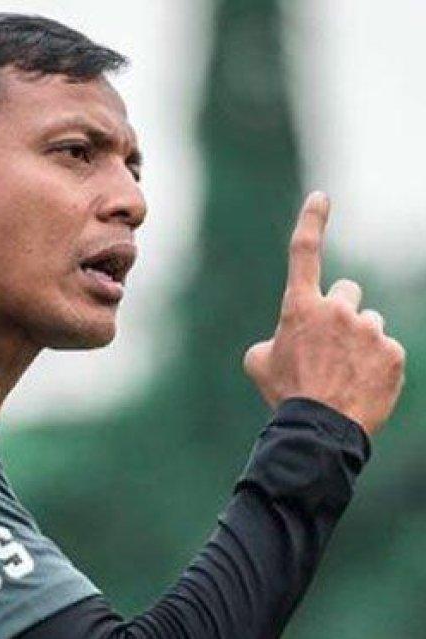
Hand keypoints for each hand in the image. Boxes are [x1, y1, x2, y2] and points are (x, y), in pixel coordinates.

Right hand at [243, 192, 404, 435]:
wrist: (320, 429)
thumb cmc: (285, 394)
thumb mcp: (260, 362)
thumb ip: (276, 337)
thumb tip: (288, 338)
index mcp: (299, 307)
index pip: (304, 252)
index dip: (312, 220)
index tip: (322, 196)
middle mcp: (337, 310)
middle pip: (348, 292)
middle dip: (341, 311)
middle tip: (331, 344)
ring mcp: (369, 330)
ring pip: (369, 323)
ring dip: (360, 341)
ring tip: (345, 373)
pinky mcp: (394, 352)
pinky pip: (387, 349)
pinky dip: (377, 364)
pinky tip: (361, 385)